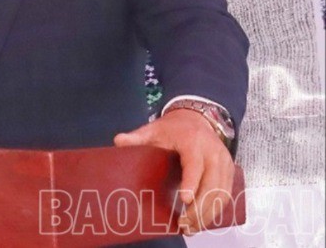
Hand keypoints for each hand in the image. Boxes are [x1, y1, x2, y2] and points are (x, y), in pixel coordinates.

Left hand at [114, 109, 234, 235]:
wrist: (196, 120)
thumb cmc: (172, 129)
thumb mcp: (153, 129)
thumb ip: (137, 137)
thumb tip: (118, 141)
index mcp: (193, 141)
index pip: (195, 164)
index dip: (191, 182)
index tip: (184, 200)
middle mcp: (213, 152)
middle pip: (211, 183)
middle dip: (200, 207)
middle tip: (185, 224)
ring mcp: (225, 162)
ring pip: (222, 192)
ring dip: (209, 213)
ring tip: (192, 228)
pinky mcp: (229, 171)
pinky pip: (226, 193)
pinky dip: (216, 209)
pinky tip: (203, 221)